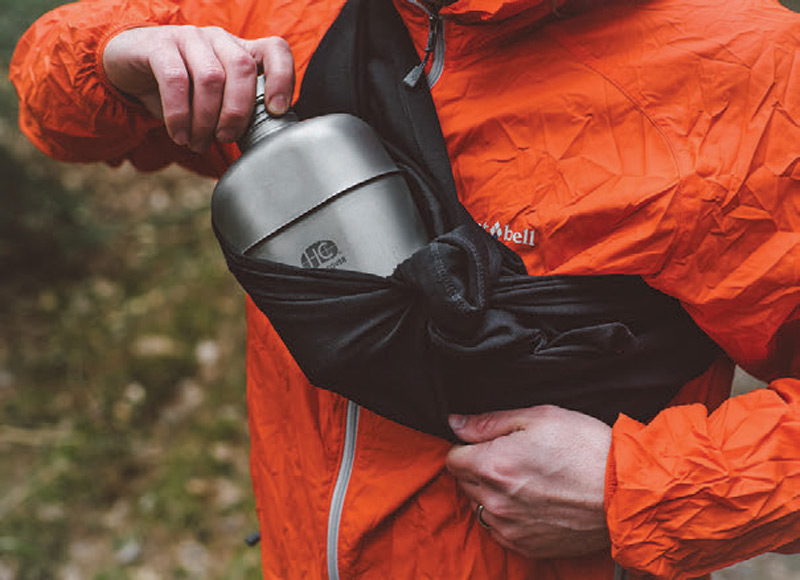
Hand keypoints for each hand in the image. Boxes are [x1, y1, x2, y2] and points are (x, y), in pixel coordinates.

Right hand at [103, 25, 294, 151]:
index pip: (275, 50)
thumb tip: (259, 144)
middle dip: (238, 112)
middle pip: (242, 68)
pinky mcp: (158, 45)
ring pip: (211, 77)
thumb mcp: (214, 101)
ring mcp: (189, 37)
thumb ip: (236, 113)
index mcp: (240, 50)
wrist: (128, 67)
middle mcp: (218, 39)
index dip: (283, 79)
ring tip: (198, 142)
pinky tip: (179, 134)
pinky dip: (180, 114)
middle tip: (225, 138)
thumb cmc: (180, 90)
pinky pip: (175, 80)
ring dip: (206, 119)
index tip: (276, 110)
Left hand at [445, 405, 611, 558]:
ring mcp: (509, 526)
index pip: (453, 457)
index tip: (489, 443)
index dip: (469, 446)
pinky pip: (498, 529)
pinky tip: (533, 502)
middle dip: (479, 468)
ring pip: (479, 506)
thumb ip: (489, 422)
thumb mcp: (538, 417)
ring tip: (526, 480)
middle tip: (513, 458)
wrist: (625, 491)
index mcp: (493, 464)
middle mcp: (495, 500)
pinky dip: (508, 516)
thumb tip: (456, 422)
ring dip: (492, 493)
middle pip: (464, 482)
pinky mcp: (525, 545)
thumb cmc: (586, 448)